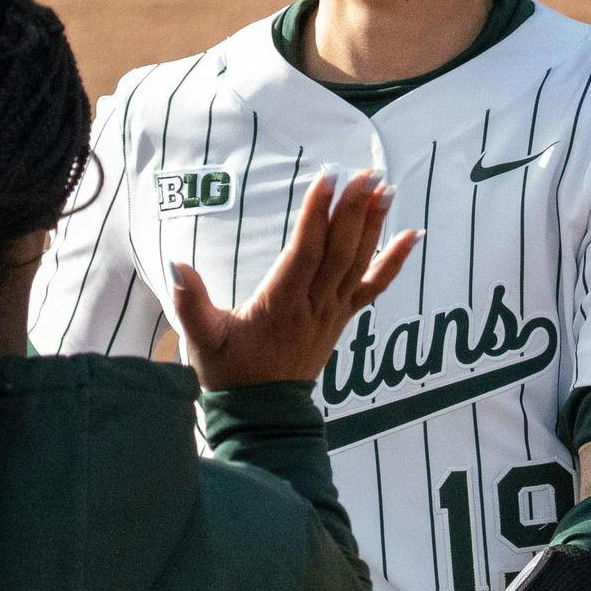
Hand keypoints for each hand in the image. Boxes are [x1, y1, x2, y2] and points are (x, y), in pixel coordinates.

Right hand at [168, 168, 418, 389]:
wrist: (261, 416)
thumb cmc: (229, 374)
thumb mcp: (202, 341)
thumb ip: (189, 302)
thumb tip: (176, 264)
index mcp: (279, 306)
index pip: (304, 252)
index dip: (317, 215)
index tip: (327, 178)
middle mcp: (312, 307)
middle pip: (339, 252)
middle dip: (353, 211)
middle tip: (365, 173)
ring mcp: (331, 314)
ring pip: (358, 264)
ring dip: (374, 226)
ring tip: (385, 189)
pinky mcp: (340, 320)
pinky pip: (373, 288)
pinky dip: (395, 262)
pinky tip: (413, 235)